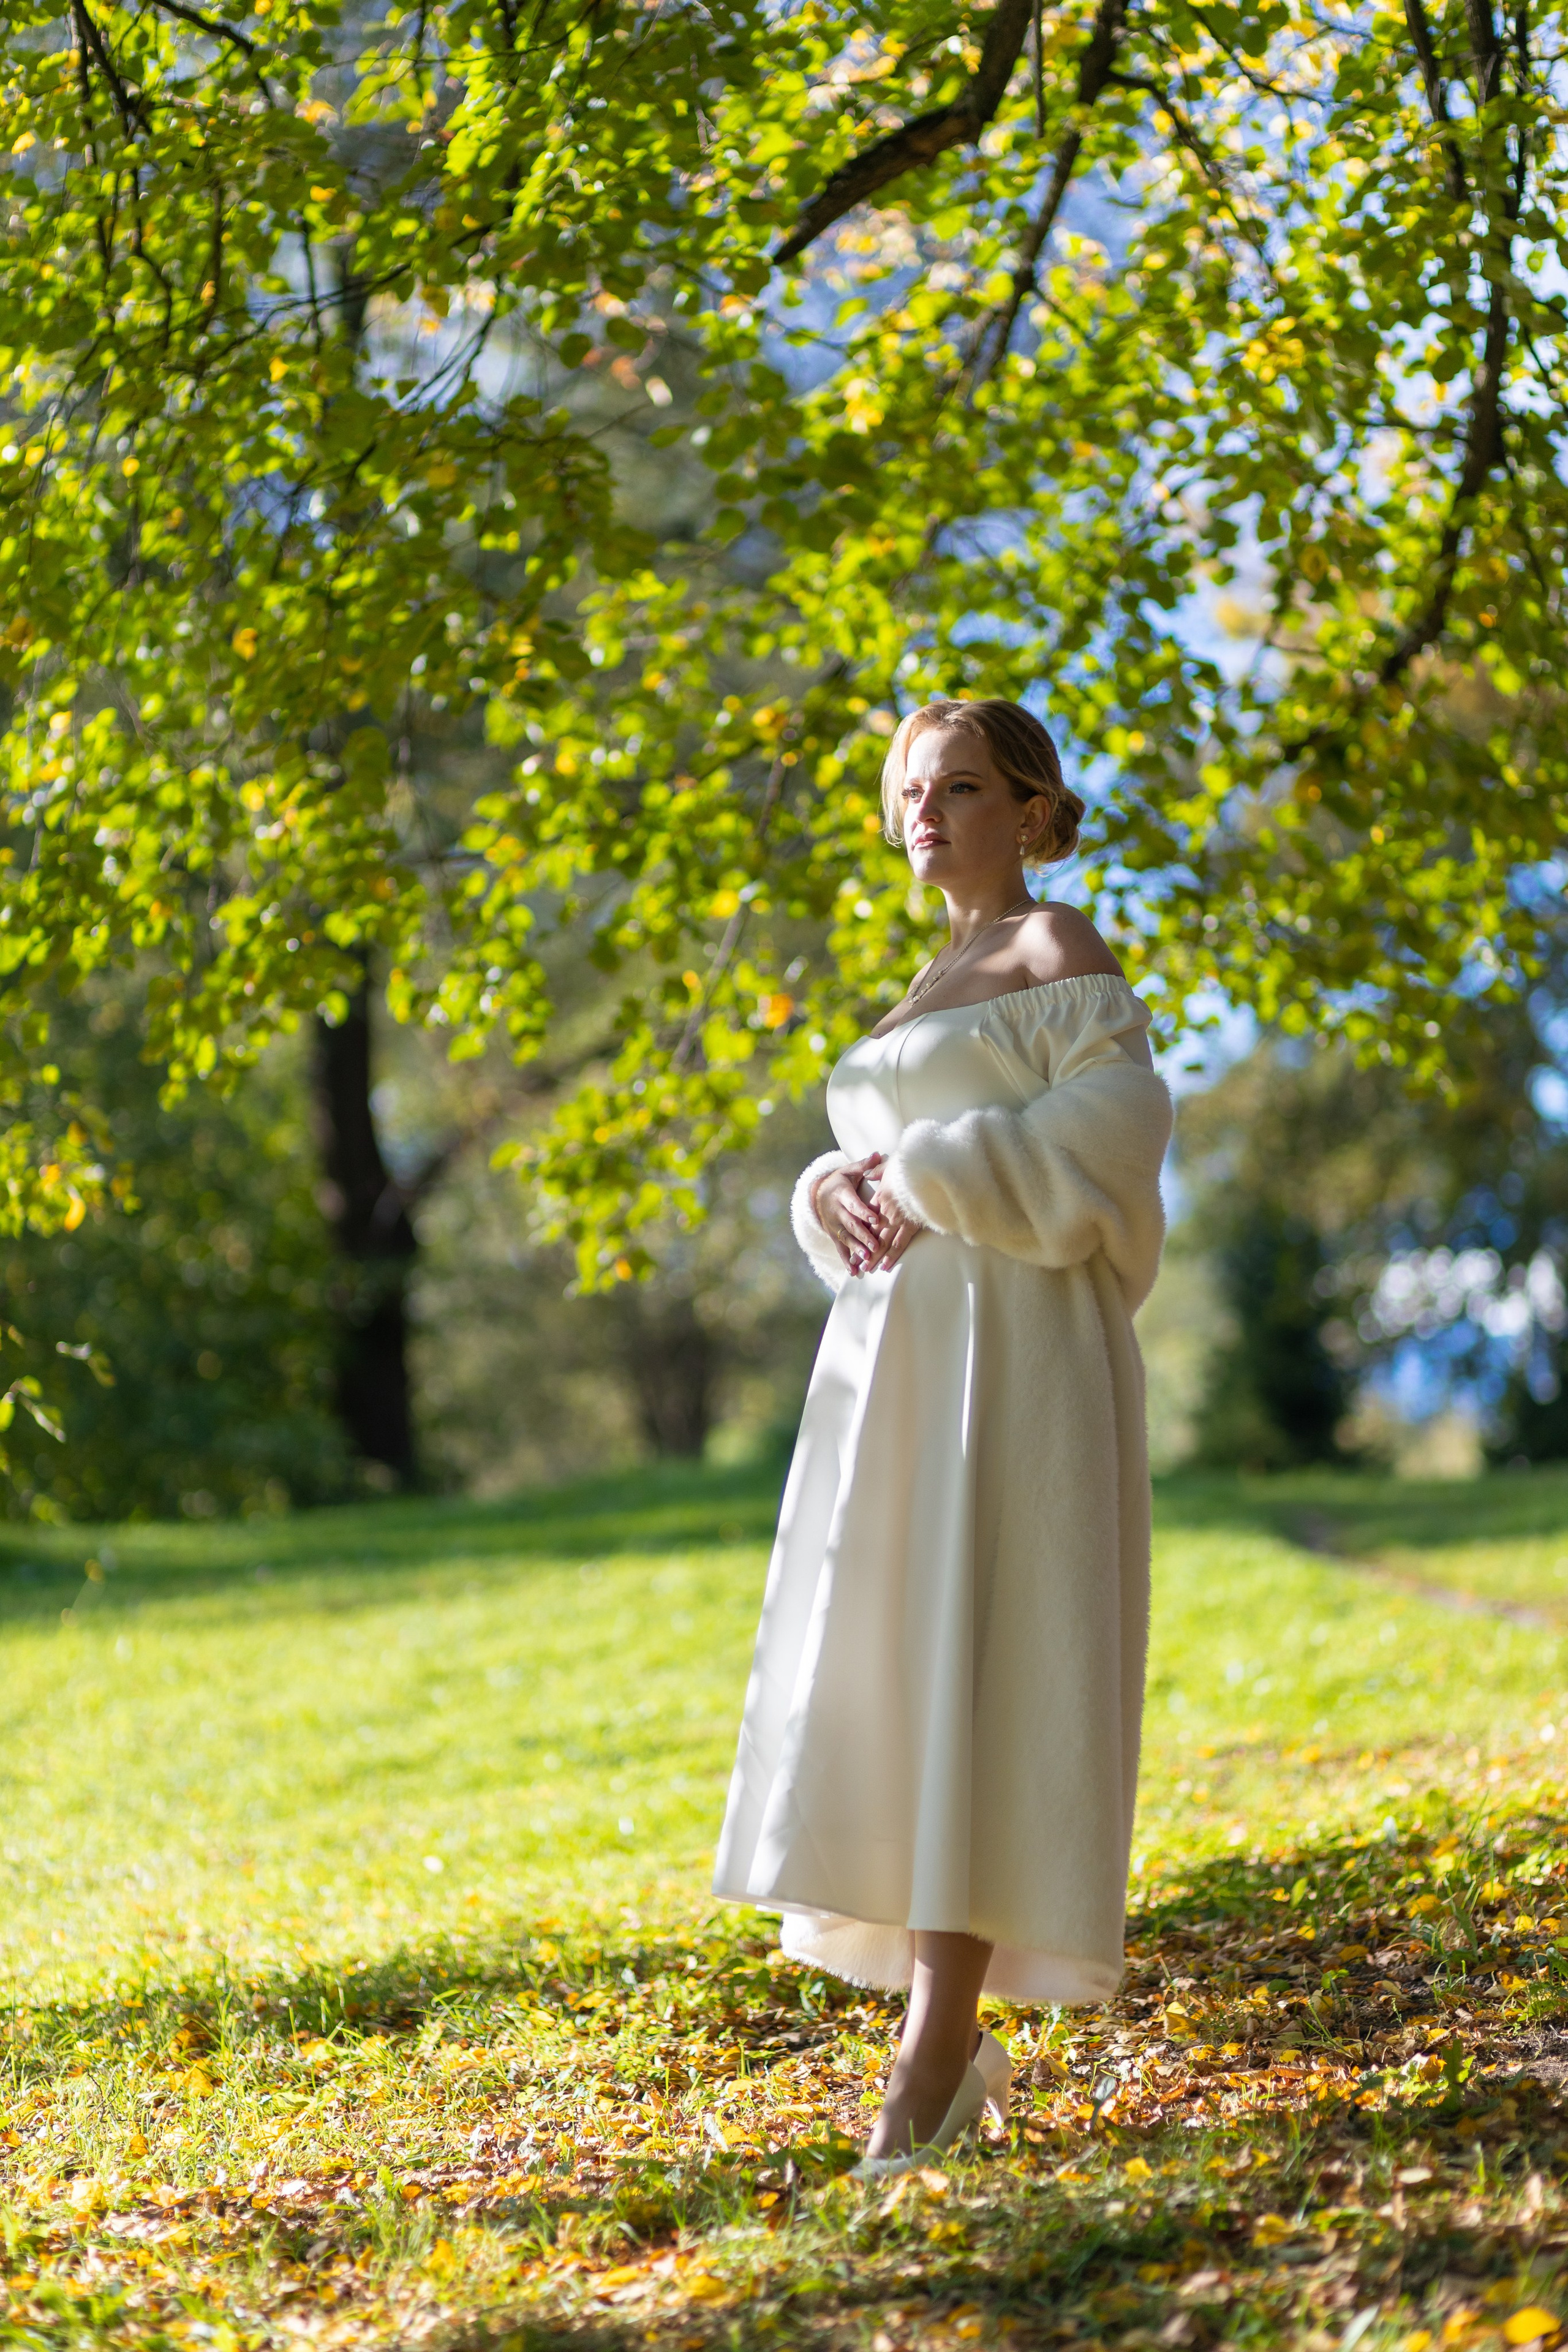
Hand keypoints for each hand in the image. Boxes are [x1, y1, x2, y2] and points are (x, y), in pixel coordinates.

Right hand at [813, 1154, 888, 1275]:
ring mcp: (835, 1227)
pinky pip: (840, 1250)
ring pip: (847, 1240)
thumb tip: (879, 1154)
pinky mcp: (834, 1236)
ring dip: (856, 1250)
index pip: (854, 1205)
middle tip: (875, 1245)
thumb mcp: (849, 1171)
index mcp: (843, 1196)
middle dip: (863, 1236)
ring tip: (867, 1259)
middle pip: (851, 1225)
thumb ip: (864, 1166)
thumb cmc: (840, 1182)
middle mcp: (837, 1213)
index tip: (875, 1218)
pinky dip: (847, 1261)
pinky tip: (854, 1272)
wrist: (818, 1195)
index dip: (864, 1212)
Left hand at [861, 1175, 924, 1274]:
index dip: (859, 1231)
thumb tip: (867, 1173)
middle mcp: (886, 1212)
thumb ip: (876, 1171)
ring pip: (882, 1242)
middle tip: (856, 1263)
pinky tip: (885, 1266)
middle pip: (871, 1234)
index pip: (866, 1218)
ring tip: (866, 1269)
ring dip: (874, 1257)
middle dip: (863, 1250)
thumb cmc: (909, 1168)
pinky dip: (891, 1255)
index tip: (851, 1240)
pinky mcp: (911, 1226)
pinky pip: (899, 1243)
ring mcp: (898, 1220)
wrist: (927, 1172)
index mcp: (880, 1198)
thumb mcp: (889, 1166)